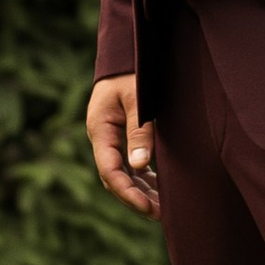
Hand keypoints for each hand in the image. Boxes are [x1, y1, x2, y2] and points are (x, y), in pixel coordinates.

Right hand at [86, 73, 159, 213]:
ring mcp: (111, 137)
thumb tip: (140, 166)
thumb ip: (139, 131)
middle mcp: (103, 136)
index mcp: (100, 128)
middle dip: (136, 198)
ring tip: (163, 208)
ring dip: (141, 190)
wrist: (128, 49)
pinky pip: (131, 163)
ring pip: (124, 172)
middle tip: (161, 215)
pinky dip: (144, 177)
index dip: (128, 193)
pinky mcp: (122, 134)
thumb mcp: (138, 99)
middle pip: (115, 177)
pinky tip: (160, 188)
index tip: (148, 208)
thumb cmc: (135, 70)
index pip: (110, 171)